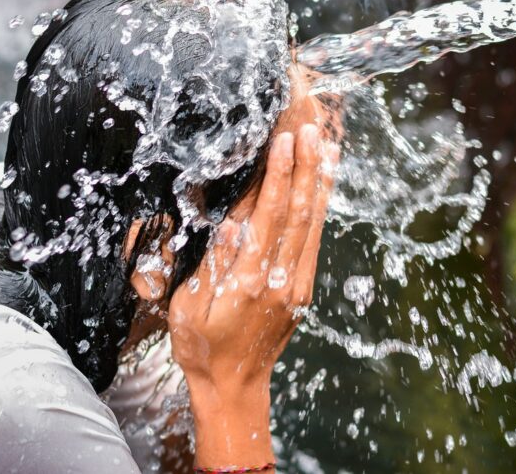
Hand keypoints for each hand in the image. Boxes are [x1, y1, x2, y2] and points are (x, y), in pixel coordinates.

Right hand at [169, 123, 337, 466]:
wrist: (234, 386)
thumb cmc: (202, 346)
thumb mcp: (190, 305)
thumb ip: (213, 262)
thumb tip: (231, 220)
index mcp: (250, 282)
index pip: (270, 216)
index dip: (279, 176)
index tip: (284, 142)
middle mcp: (281, 280)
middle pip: (300, 213)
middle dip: (306, 168)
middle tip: (311, 130)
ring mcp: (297, 285)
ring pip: (314, 224)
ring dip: (319, 182)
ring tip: (325, 146)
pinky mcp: (303, 288)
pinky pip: (315, 239)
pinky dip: (320, 208)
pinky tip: (321, 185)